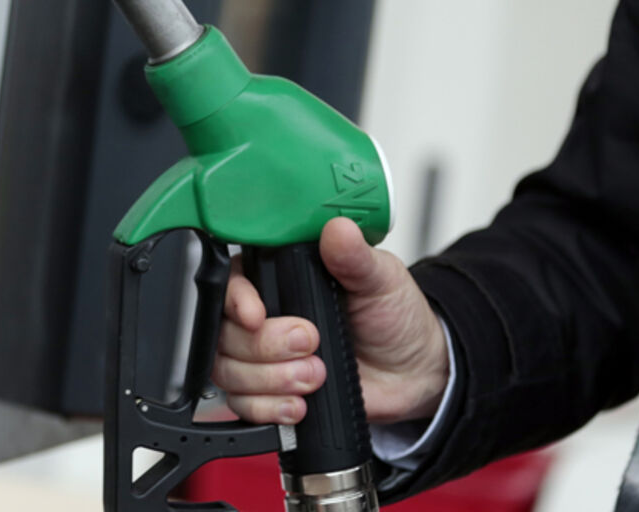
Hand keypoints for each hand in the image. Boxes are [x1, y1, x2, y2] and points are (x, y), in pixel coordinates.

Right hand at [212, 217, 449, 425]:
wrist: (413, 371)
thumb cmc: (393, 317)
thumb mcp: (380, 279)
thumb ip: (354, 256)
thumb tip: (338, 230)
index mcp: (279, 278)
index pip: (230, 283)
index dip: (236, 301)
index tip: (257, 316)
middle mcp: (263, 316)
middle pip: (224, 332)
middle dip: (266, 346)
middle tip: (310, 343)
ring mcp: (261, 356)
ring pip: (227, 370)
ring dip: (270, 379)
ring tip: (315, 375)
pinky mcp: (267, 391)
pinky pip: (241, 404)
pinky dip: (269, 407)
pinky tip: (300, 403)